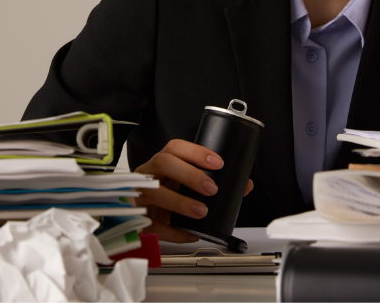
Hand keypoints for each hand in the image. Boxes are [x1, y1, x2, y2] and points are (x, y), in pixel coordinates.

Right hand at [133, 139, 253, 242]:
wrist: (134, 215)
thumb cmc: (165, 195)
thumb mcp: (184, 186)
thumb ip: (211, 183)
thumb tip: (245, 185)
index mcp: (161, 163)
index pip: (175, 147)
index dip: (197, 152)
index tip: (218, 163)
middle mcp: (147, 174)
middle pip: (163, 163)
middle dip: (190, 174)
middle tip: (212, 188)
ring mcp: (138, 195)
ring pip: (153, 191)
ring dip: (180, 201)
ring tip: (201, 211)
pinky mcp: (137, 218)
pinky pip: (153, 224)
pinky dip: (173, 231)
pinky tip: (189, 232)